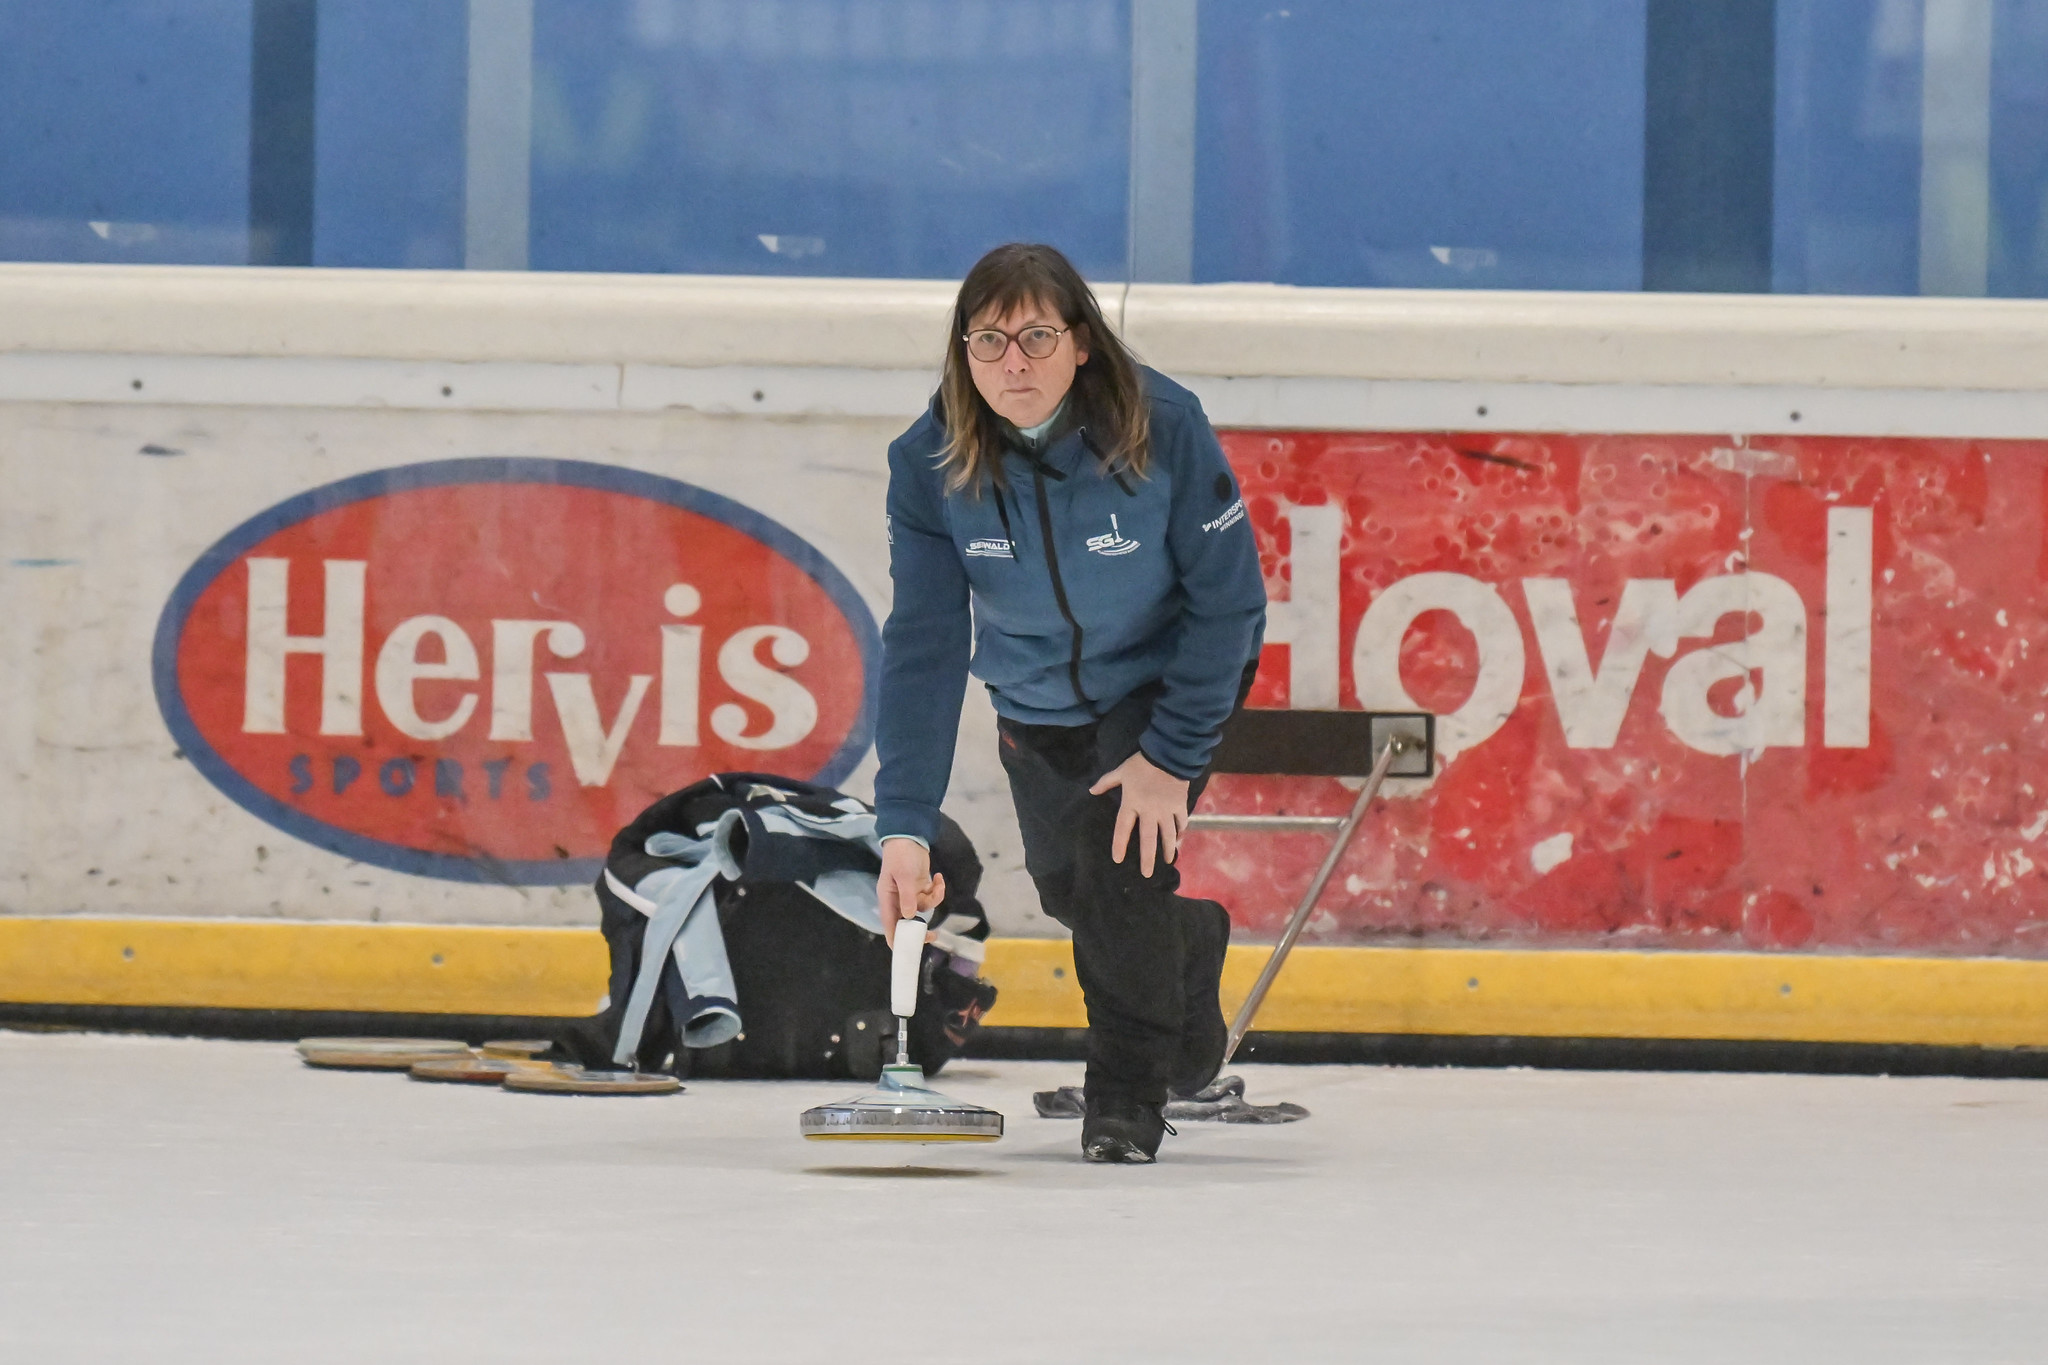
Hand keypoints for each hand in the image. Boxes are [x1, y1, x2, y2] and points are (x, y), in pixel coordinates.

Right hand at [877, 837, 945, 946]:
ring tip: (936, 884)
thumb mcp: (904, 875)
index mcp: (888, 899)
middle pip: (907, 922)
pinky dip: (936, 890)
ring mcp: (909, 895)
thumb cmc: (901, 856)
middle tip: (934, 935)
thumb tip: (910, 917)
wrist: (909, 837)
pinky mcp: (920, 888)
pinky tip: (938, 877)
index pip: (889, 925)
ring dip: (933, 899)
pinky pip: (930, 897)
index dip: (897, 939)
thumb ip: (907, 896)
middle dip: (921, 928)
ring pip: (923, 908)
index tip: (908, 950)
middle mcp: (897, 900)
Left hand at [1089, 751, 1190, 877]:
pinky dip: (1181, 830)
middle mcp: (1149, 812)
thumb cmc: (1142, 764)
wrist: (1168, 755)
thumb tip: (1091, 790)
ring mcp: (1166, 810)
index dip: (1119, 845)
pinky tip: (1180, 838)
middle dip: (1147, 858)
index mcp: (1131, 803)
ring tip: (1168, 861)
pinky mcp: (1180, 805)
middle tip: (1147, 874)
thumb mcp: (1121, 771)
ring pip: (1167, 834)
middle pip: (1147, 839)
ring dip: (1168, 849)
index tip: (1118, 859)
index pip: (1123, 829)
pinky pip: (1181, 821)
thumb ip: (1106, 782)